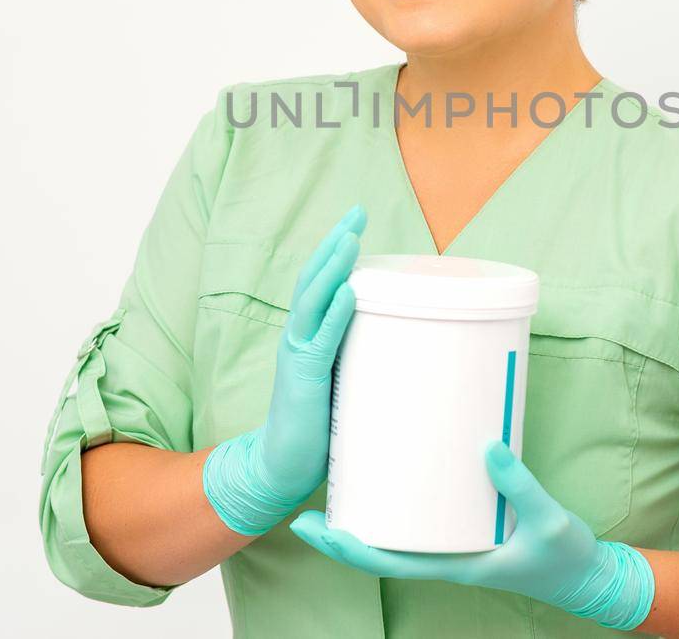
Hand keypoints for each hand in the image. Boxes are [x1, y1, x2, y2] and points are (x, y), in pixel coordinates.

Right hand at [201, 204, 364, 535]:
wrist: (281, 466)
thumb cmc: (316, 427)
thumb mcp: (341, 380)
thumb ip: (358, 355)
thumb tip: (398, 336)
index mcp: (307, 336)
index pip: (320, 283)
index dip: (335, 251)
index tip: (357, 223)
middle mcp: (297, 337)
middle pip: (313, 279)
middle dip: (335, 243)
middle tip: (357, 213)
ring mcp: (297, 355)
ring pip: (312, 300)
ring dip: (333, 267)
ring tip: (351, 239)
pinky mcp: (303, 378)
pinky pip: (321, 339)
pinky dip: (336, 312)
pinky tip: (349, 290)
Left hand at [290, 440, 654, 630]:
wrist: (586, 575)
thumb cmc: (564, 558)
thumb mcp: (547, 521)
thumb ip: (520, 485)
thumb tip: (487, 445)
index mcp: (453, 564)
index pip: (384, 561)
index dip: (344, 547)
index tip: (310, 526)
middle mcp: (445, 556)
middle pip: (378, 548)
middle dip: (340, 530)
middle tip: (306, 499)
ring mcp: (455, 544)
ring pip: (397, 534)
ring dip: (366, 514)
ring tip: (340, 479)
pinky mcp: (468, 528)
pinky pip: (424, 519)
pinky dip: (401, 501)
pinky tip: (394, 474)